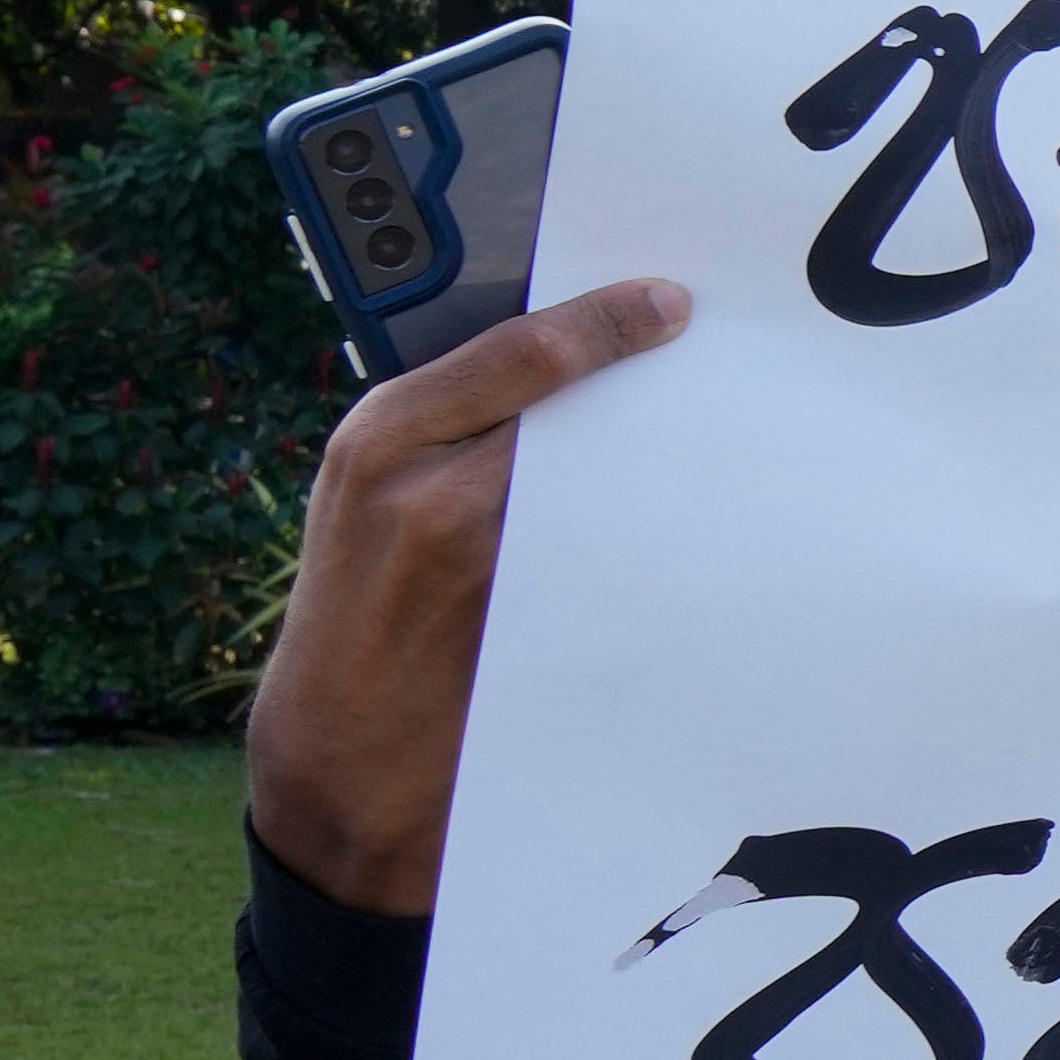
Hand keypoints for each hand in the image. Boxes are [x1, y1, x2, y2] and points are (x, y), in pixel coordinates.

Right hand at [241, 280, 691, 915]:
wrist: (342, 755)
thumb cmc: (361, 610)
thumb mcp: (368, 499)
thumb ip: (447, 429)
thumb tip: (571, 364)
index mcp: (382, 434)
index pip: (520, 350)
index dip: (608, 320)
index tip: (670, 304)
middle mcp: (428, 482)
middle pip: (581, 407)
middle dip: (646, 391)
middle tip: (716, 370)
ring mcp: (482, 554)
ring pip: (613, 478)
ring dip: (663, 464)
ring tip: (714, 452)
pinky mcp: (533, 620)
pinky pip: (618, 557)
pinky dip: (655, 538)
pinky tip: (689, 535)